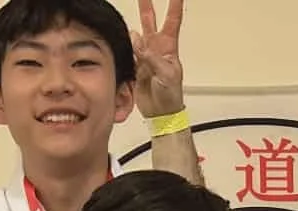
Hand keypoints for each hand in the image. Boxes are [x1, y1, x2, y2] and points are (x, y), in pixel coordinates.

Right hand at [131, 0, 186, 117]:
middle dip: (146, 6)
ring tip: (128, 32)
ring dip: (132, 33)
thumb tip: (137, 40)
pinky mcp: (135, 66)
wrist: (161, 113)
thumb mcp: (167, 74)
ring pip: (136, 36)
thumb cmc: (171, 95)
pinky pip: (128, 52)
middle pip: (151, 21)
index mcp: (169, 47)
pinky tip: (123, 45)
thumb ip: (152, 57)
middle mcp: (156, 48)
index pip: (173, 20)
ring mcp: (145, 56)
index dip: (174, 5)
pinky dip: (125, 48)